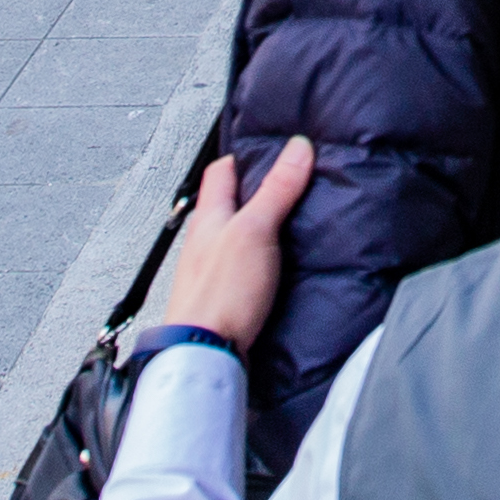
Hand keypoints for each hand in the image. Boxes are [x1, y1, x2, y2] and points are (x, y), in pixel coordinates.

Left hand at [150, 139, 314, 345]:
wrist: (203, 350)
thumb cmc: (220, 292)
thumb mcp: (255, 230)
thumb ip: (276, 189)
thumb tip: (296, 148)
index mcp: (208, 216)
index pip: (220, 171)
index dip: (243, 157)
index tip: (270, 150)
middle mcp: (205, 240)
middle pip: (229, 203)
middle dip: (256, 192)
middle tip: (286, 185)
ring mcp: (212, 269)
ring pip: (236, 235)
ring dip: (259, 227)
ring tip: (288, 223)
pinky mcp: (224, 295)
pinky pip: (243, 266)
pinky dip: (261, 259)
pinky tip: (277, 267)